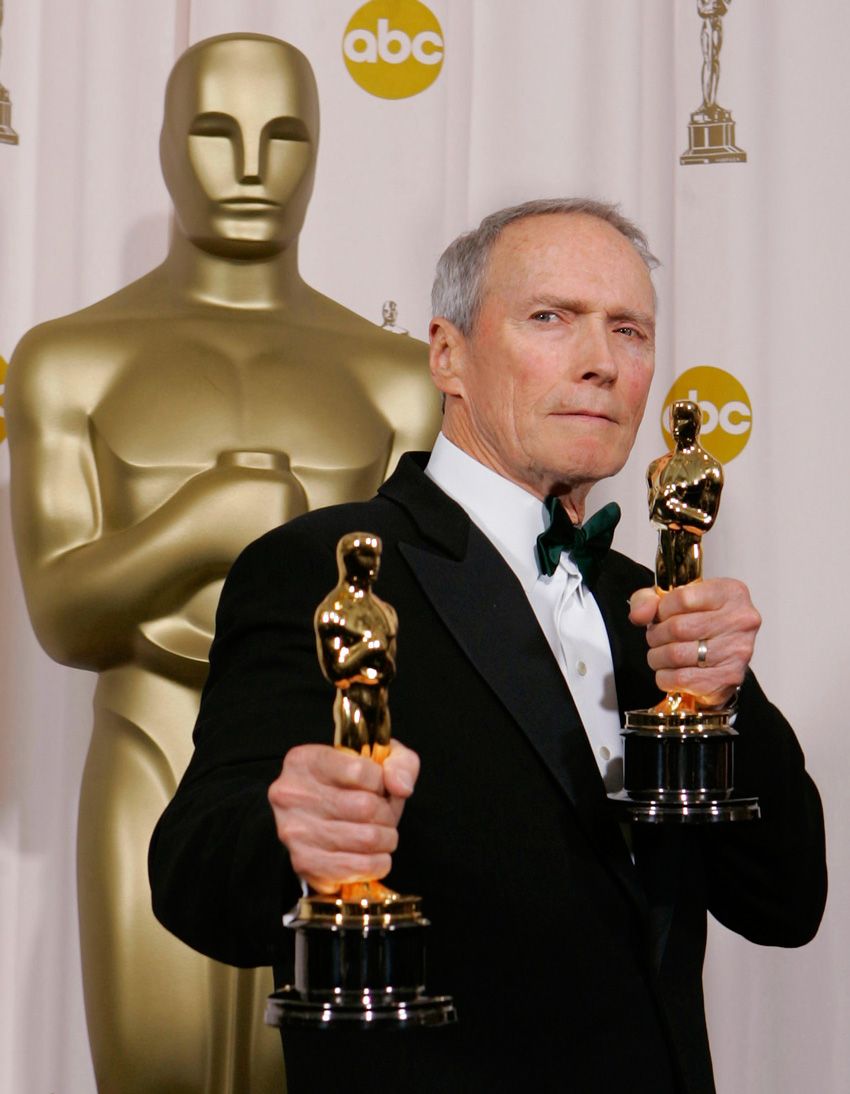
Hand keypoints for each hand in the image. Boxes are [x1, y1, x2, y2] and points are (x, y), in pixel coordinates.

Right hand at [267, 740, 419, 893]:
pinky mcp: (303, 863)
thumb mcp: (378, 759)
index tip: (379, 788)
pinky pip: (356, 868)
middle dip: (387, 814)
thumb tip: (401, 787)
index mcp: (304, 761)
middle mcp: (291, 794)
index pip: (360, 770)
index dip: (381, 782)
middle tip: (385, 816)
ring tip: (382, 835)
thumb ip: (399, 762)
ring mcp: (294, 830)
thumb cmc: (351, 786)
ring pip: (365, 838)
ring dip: (386, 839)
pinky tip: (375, 856)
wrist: (319, 818)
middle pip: (365, 806)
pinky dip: (376, 864)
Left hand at [629, 579, 760, 706]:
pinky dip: (666, 677)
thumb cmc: (700, 622)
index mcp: (730, 593)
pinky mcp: (730, 677)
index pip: (682, 598)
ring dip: (658, 657)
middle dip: (656, 635)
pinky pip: (682, 679)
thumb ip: (648, 600)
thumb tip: (639, 615)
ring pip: (677, 654)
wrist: (722, 656)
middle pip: (678, 628)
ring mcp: (738, 650)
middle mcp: (740, 620)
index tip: (660, 616)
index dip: (661, 610)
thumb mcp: (672, 600)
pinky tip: (670, 671)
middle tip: (656, 638)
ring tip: (660, 655)